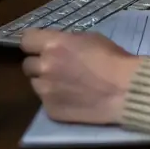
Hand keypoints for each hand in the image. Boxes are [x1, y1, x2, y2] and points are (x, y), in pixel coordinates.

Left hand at [20, 29, 138, 124]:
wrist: (124, 90)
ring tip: (66, 84)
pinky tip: (72, 97)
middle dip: (39, 63)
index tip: (41, 46)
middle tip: (56, 66)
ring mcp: (45, 91)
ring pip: (35, 84)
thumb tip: (58, 47)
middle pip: (27, 64)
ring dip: (46, 82)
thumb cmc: (112, 59)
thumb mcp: (89, 39)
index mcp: (53, 45)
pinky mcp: (50, 109)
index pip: (26, 40)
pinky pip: (46, 101)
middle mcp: (44, 67)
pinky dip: (55, 98)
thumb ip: (67, 42)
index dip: (33, 42)